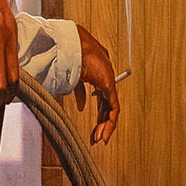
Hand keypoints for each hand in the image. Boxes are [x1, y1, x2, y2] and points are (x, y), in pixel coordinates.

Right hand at [74, 24, 119, 144]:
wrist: (72, 46)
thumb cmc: (71, 55)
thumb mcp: (74, 78)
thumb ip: (79, 92)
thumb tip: (80, 108)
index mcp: (98, 78)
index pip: (102, 102)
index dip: (98, 116)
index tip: (93, 131)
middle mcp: (106, 81)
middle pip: (106, 108)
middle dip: (101, 124)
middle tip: (96, 138)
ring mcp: (109, 83)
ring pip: (111, 110)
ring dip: (105, 126)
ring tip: (99, 139)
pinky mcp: (109, 86)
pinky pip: (114, 108)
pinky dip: (110, 121)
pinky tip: (104, 132)